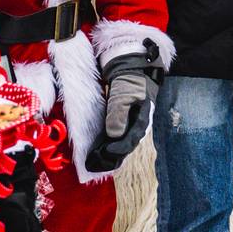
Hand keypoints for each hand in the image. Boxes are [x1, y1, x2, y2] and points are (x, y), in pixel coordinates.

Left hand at [86, 43, 165, 173]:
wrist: (133, 66)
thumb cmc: (130, 79)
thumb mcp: (124, 94)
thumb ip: (118, 113)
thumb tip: (114, 135)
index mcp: (141, 121)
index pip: (127, 143)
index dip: (114, 152)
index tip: (101, 155)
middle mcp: (136, 126)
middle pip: (123, 148)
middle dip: (108, 158)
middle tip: (92, 165)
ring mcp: (130, 124)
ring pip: (119, 144)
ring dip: (106, 154)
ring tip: (92, 161)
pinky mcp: (122, 120)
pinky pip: (115, 137)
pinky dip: (106, 145)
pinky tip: (98, 149)